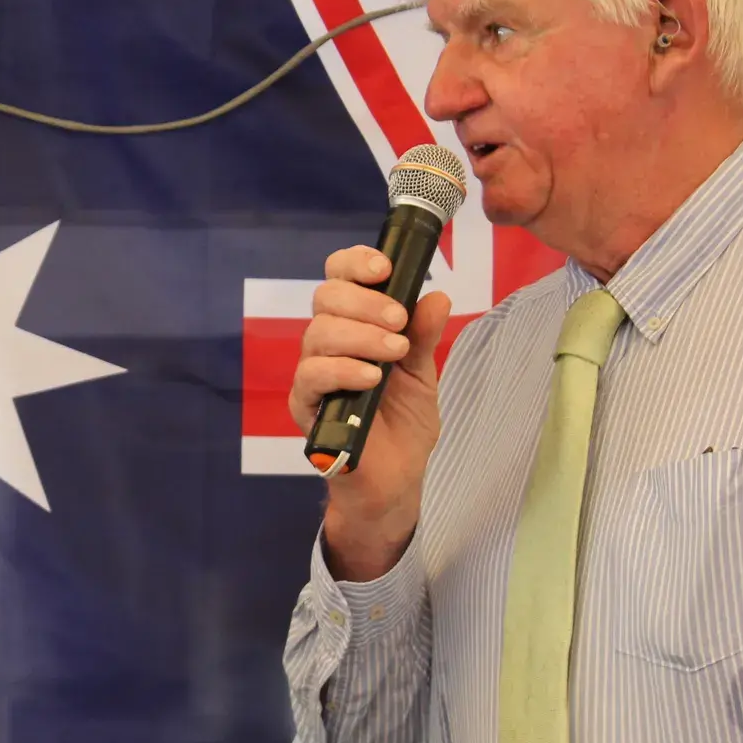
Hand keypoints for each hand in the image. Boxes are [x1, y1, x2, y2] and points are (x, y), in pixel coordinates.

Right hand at [286, 245, 450, 581]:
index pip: (340, 278)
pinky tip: (372, 378)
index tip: (384, 267)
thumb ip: (425, 336)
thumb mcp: (423, 374)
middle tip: (399, 322)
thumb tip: (437, 297)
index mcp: (354, 325)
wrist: (395, 479)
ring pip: (319, 333)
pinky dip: (344, 370)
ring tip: (395, 353)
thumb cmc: (403, 423)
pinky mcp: (305, 405)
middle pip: (326, 297)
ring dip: (360, 336)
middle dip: (365, 301)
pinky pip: (313, 375)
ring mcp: (313, 373)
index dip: (355, 263)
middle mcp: (328, 342)